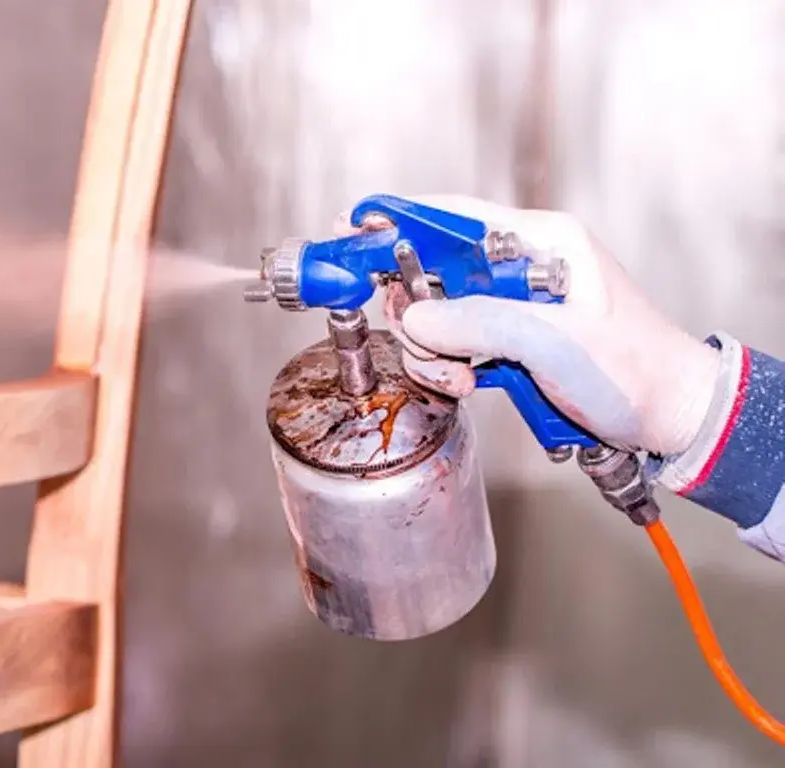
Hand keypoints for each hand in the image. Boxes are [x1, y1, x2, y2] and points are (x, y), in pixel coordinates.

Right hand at [333, 195, 719, 455]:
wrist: (668, 416)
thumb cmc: (636, 369)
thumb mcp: (558, 342)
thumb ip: (483, 323)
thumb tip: (415, 318)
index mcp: (540, 241)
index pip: (452, 216)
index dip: (397, 219)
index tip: (351, 228)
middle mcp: (518, 265)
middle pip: (431, 270)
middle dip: (417, 312)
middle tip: (427, 342)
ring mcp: (509, 303)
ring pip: (435, 314)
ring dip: (434, 350)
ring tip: (464, 378)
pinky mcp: (506, 336)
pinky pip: (452, 342)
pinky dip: (447, 365)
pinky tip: (471, 383)